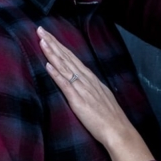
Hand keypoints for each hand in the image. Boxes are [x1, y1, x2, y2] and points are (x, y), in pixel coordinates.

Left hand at [38, 27, 153, 160]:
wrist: (119, 131)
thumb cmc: (111, 119)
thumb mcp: (101, 99)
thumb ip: (91, 90)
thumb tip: (82, 83)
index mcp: (92, 80)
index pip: (73, 59)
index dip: (61, 47)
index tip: (50, 36)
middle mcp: (87, 81)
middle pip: (68, 58)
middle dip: (53, 43)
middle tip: (40, 29)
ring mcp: (83, 90)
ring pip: (66, 67)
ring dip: (53, 53)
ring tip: (42, 40)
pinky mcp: (79, 101)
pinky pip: (66, 85)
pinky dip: (57, 74)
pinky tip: (49, 65)